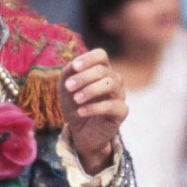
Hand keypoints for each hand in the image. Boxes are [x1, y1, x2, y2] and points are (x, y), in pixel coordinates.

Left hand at [60, 49, 126, 173]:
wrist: (81, 131)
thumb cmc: (74, 105)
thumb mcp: (65, 89)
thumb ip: (67, 74)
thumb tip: (73, 66)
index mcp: (100, 70)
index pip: (100, 55)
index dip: (88, 59)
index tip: (74, 67)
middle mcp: (113, 80)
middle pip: (103, 70)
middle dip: (83, 77)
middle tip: (68, 87)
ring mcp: (119, 95)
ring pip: (111, 84)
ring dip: (90, 90)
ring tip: (76, 99)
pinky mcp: (121, 112)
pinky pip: (113, 106)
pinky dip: (94, 108)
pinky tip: (81, 112)